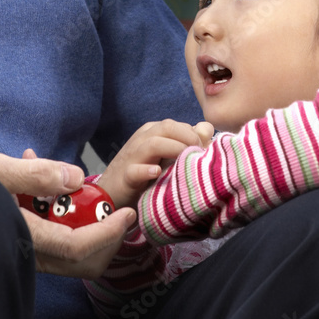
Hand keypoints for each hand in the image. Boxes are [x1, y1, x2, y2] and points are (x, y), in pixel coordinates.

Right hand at [0, 150, 135, 277]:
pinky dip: (65, 220)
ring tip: (80, 190)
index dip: (107, 232)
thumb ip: (34, 173)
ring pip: (69, 255)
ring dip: (87, 227)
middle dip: (105, 237)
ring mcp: (22, 254)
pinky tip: (49, 187)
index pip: (76, 247)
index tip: (125, 213)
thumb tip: (75, 178)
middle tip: (117, 209)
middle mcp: (24, 254)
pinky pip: (53, 242)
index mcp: (22, 237)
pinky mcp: (19, 248)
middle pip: (80, 261)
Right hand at [97, 119, 213, 209]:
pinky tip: (157, 173)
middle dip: (188, 137)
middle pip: (167, 127)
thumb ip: (187, 141)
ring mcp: (132, 157)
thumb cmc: (144, 175)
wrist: (110, 193)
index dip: (194, 135)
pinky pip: (134, 170)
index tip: (206, 151)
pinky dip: (147, 170)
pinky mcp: (125, 177)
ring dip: (174, 149)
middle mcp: (142, 140)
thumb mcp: (166, 156)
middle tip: (200, 154)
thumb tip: (207, 128)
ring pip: (153, 144)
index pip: (177, 125)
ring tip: (186, 161)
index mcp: (152, 132)